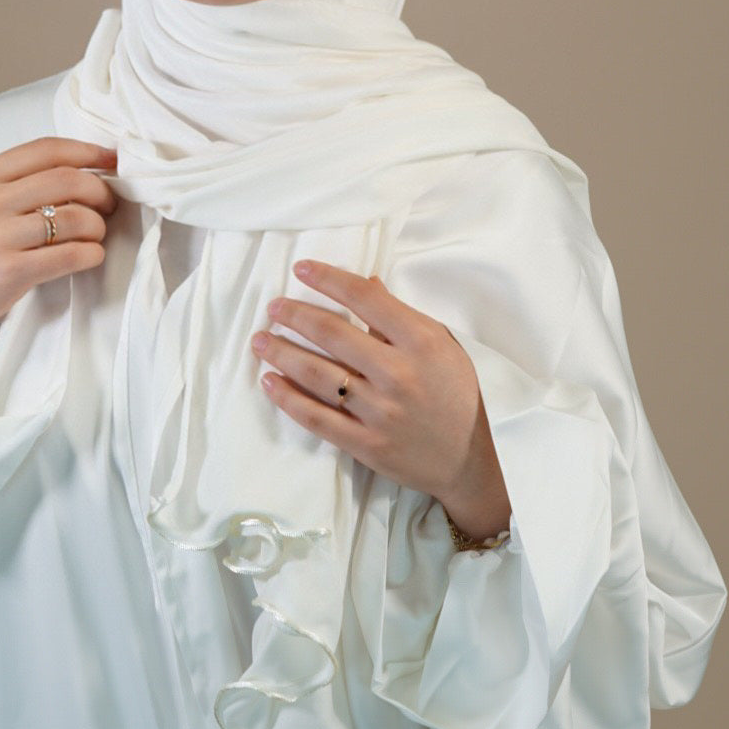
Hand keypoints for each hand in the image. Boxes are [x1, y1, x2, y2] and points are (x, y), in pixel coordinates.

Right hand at [0, 137, 118, 369]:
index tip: (112, 159)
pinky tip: (90, 256)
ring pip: (75, 218)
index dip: (88, 151)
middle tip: (110, 205)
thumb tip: (86, 168)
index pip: (47, 149)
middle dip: (101, 190)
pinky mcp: (11, 271)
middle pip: (68, 180)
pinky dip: (92, 254)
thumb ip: (20, 183)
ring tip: (95, 235)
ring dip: (98, 226)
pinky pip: (71, 255)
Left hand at [250, 258, 510, 541]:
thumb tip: (367, 282)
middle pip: (333, 334)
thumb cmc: (455, 394)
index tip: (301, 268)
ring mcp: (380, 412)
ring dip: (282, 353)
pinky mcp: (366, 445)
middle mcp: (398, 374)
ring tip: (259, 340)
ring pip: (318, 375)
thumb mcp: (442, 345)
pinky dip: (288, 399)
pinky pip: (317, 418)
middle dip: (295, 315)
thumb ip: (401, 316)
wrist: (468, 460)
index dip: (328, 279)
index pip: (364, 299)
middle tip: (273, 307)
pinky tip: (269, 382)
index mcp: (421, 342)